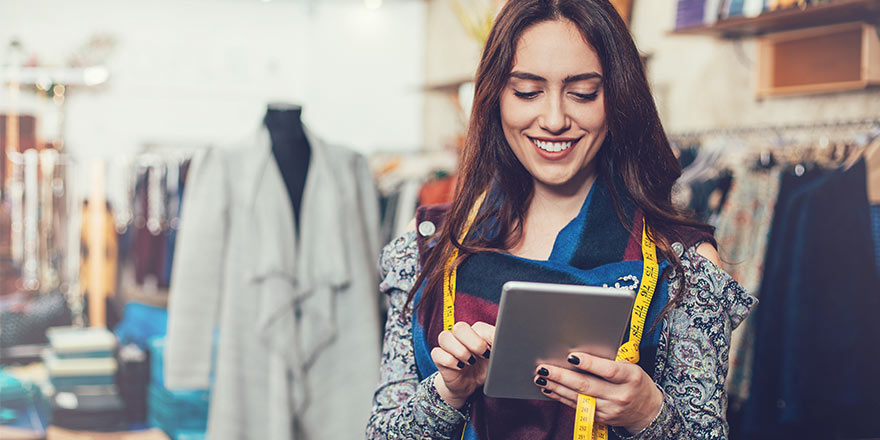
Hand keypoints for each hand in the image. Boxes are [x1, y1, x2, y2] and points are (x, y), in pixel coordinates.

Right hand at [431, 321, 494, 408]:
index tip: (495, 350)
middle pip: (460, 327)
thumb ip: (501, 348)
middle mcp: (461, 336)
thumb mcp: (497, 359)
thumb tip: (510, 343)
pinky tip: (459, 368)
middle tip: (483, 355)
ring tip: (470, 362)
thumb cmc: (486, 369)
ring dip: (460, 351)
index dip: (487, 338)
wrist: (471, 386)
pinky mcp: (439, 358)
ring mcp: (449, 346)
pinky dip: (449, 361)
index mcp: (477, 333)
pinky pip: (437, 353)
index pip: (479, 327)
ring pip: (445, 336)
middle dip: (473, 342)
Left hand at [533, 352, 662, 433]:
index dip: (589, 363)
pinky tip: (550, 389)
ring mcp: (609, 409)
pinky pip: (577, 406)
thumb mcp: (632, 367)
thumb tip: (580, 353)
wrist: (648, 412)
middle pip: (586, 385)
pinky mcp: (600, 418)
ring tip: (541, 378)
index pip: (608, 370)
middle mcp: (619, 395)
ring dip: (556, 387)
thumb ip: (610, 361)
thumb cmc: (636, 383)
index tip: (571, 356)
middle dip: (562, 376)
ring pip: (578, 397)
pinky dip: (561, 397)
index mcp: (630, 377)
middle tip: (544, 368)